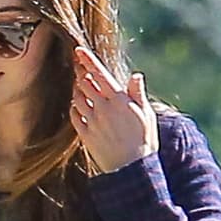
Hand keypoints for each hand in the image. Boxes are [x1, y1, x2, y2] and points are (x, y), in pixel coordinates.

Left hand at [70, 46, 158, 172]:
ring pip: (77, 98)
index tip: (79, 51)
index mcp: (119, 100)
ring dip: (77, 89)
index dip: (88, 60)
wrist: (132, 169)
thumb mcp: (146, 114)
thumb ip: (137, 94)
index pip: (100, 74)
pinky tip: (78, 105)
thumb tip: (135, 76)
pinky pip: (74, 116)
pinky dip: (74, 107)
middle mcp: (103, 108)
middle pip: (85, 83)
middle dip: (80, 71)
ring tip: (79, 84)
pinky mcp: (85, 135)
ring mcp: (92, 121)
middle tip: (78, 65)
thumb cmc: (143, 141)